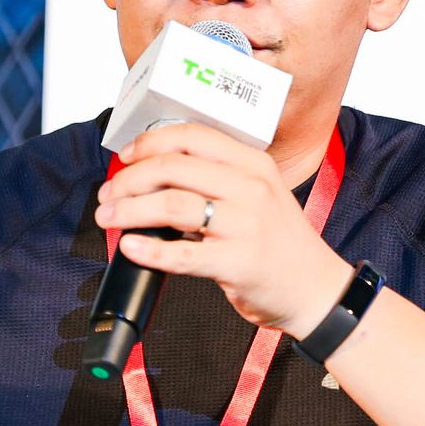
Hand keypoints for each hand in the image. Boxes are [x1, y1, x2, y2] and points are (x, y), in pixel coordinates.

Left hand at [96, 122, 354, 337]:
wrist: (316, 290)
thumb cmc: (279, 244)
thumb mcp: (259, 195)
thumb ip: (217, 179)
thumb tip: (154, 174)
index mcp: (254, 163)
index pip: (191, 136)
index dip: (150, 142)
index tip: (125, 157)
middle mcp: (252, 187)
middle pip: (174, 167)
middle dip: (129, 179)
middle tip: (109, 194)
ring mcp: (246, 225)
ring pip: (172, 205)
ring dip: (130, 210)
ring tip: (110, 219)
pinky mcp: (239, 263)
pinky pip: (183, 254)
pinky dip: (149, 250)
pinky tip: (131, 248)